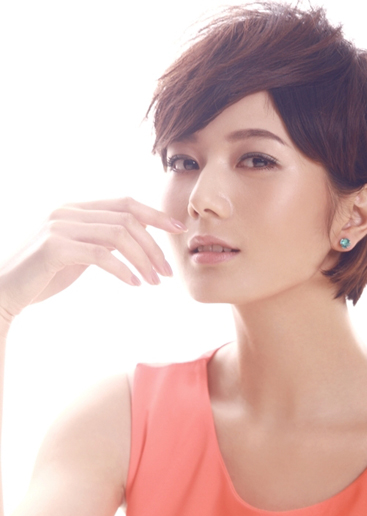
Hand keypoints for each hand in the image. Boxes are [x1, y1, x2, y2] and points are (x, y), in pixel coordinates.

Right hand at [0, 196, 184, 324]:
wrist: (4, 290)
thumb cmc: (41, 276)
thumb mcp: (75, 253)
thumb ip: (99, 241)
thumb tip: (131, 242)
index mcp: (75, 208)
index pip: (124, 203)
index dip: (155, 214)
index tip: (178, 230)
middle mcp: (67, 211)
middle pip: (127, 219)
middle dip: (153, 245)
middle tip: (167, 271)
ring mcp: (59, 227)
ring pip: (118, 235)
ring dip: (142, 260)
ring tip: (154, 281)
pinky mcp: (54, 248)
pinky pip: (100, 254)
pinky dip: (123, 269)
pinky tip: (134, 284)